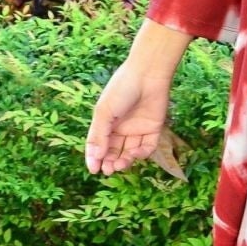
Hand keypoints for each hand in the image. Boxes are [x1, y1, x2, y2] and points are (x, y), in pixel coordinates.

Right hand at [85, 61, 171, 175]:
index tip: (93, 170)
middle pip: (114, 151)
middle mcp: (121, 127)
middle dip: (110, 162)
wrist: (147, 74)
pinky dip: (141, 154)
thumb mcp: (104, 113)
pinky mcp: (153, 129)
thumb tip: (94, 157)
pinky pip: (147, 147)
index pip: (98, 144)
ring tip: (119, 165)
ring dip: (124, 161)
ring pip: (129, 152)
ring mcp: (137, 128)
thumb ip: (99, 136)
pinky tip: (134, 154)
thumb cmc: (122, 90)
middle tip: (108, 170)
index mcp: (106, 122)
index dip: (95, 158)